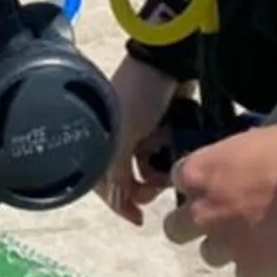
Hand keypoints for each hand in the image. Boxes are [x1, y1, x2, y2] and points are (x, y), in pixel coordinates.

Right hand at [96, 55, 181, 225]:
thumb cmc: (139, 96)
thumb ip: (116, 175)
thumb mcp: (121, 138)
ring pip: (154, 167)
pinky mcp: (166, 125)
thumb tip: (120, 206)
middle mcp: (119, 139)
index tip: (139, 216)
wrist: (168, 60)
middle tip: (159, 181)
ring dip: (162, 167)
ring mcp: (143, 133)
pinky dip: (173, 153)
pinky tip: (178, 144)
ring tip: (171, 155)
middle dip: (146, 183)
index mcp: (99, 141)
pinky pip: (169, 152)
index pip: (105, 185)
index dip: (120, 202)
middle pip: (133, 178)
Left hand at [162, 122, 276, 276]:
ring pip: (210, 254)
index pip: (180, 179)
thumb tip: (236, 165)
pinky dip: (257, 263)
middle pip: (176, 228)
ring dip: (227, 246)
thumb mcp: (252, 140)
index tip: (216, 182)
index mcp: (198, 173)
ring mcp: (224, 246)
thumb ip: (231, 159)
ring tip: (257, 236)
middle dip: (194, 223)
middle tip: (221, 217)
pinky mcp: (250, 271)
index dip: (200, 182)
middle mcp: (202, 212)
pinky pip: (245, 272)